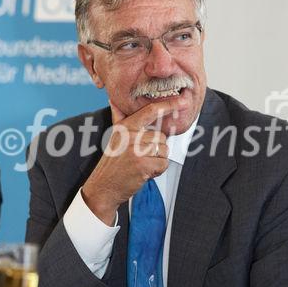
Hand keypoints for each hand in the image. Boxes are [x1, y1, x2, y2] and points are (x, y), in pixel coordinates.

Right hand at [82, 99, 178, 224]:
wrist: (104, 186)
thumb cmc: (113, 162)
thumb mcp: (114, 136)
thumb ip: (119, 117)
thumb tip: (114, 100)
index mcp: (126, 126)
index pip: (151, 110)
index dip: (169, 105)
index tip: (184, 101)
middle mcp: (130, 135)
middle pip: (162, 136)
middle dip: (157, 149)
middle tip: (141, 157)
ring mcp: (136, 149)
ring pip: (164, 150)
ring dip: (157, 160)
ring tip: (142, 164)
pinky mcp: (142, 164)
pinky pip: (163, 163)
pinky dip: (158, 170)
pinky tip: (145, 172)